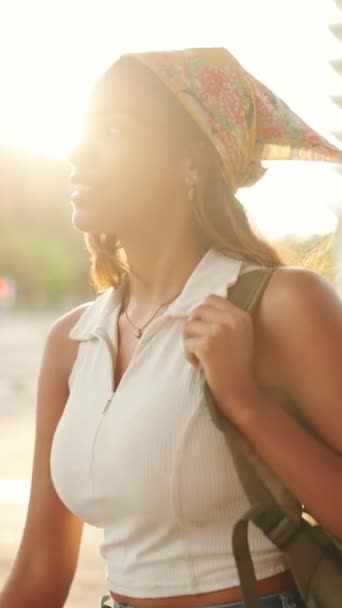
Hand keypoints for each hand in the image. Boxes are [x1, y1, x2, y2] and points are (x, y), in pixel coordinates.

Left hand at [182, 294, 260, 420]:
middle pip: (198, 311)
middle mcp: (232, 320)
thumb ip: (224, 319)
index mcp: (241, 316)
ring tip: (199, 355)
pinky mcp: (207, 345)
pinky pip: (186, 342)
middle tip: (199, 344)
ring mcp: (219, 331)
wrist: (240, 392)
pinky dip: (189, 355)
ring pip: (188, 325)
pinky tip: (199, 365)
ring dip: (189, 341)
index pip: (211, 299)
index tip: (204, 331)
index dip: (203, 314)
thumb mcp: (239, 336)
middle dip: (194, 328)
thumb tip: (197, 309)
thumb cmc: (236, 366)